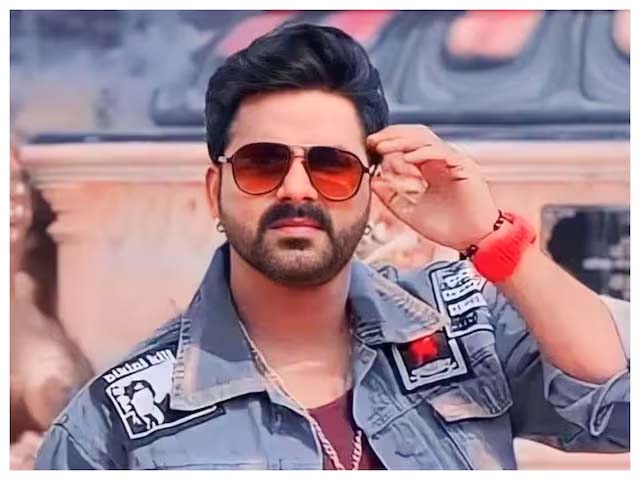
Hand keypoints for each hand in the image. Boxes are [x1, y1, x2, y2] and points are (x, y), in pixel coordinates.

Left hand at [368, 125, 498, 250]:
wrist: (472, 241)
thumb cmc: (447, 228)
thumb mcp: (410, 212)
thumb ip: (391, 196)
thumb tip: (372, 181)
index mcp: (431, 168)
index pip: (408, 145)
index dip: (389, 142)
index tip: (369, 146)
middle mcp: (442, 161)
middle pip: (415, 136)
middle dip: (392, 135)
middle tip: (372, 141)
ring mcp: (454, 162)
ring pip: (426, 141)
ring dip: (402, 142)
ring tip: (383, 147)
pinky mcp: (465, 167)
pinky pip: (441, 153)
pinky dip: (422, 153)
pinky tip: (405, 159)